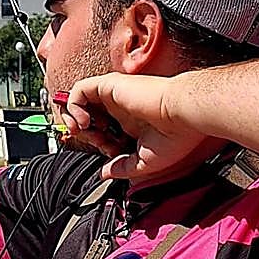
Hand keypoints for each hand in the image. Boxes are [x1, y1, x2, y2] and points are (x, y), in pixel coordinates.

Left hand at [62, 73, 206, 180]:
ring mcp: (115, 95)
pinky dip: (74, 105)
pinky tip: (84, 121)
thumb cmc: (176, 136)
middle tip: (94, 142)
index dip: (99, 143)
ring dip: (73, 116)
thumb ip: (122, 167)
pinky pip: (80, 89)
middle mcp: (121, 107)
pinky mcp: (110, 85)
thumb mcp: (144, 162)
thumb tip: (104, 173)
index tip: (107, 153)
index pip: (104, 130)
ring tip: (80, 130)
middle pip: (90, 115)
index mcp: (131, 123)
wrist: (185, 116)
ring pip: (81, 99)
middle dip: (85, 132)